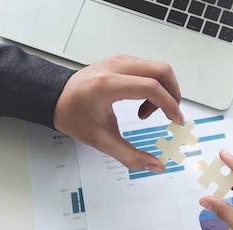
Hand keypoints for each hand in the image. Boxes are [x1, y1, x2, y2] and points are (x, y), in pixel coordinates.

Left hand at [53, 55, 184, 171]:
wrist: (57, 98)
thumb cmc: (74, 116)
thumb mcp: (101, 141)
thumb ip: (130, 156)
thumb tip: (155, 166)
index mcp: (107, 85)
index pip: (150, 86)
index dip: (169, 104)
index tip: (176, 120)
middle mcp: (115, 67)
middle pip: (161, 71)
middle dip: (173, 95)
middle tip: (170, 115)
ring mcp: (120, 61)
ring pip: (159, 69)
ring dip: (164, 92)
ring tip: (148, 112)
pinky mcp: (123, 61)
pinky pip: (150, 69)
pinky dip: (156, 86)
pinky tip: (143, 104)